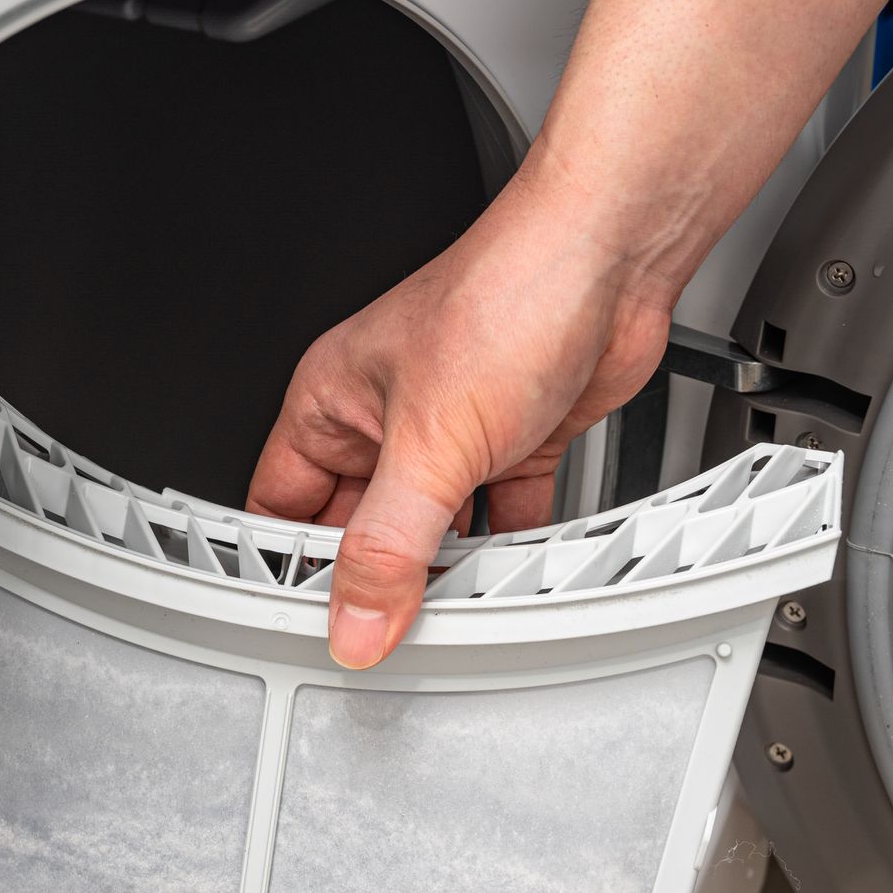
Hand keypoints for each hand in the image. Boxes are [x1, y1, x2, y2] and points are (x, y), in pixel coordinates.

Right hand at [246, 159, 675, 668]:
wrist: (612, 257)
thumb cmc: (507, 295)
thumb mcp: (430, 444)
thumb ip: (389, 545)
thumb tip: (356, 621)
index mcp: (331, 402)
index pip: (279, 508)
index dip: (285, 569)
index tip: (306, 627)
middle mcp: (384, 418)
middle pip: (356, 529)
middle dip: (371, 580)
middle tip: (381, 635)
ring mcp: (450, 432)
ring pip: (428, 529)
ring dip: (440, 570)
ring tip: (446, 616)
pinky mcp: (513, 442)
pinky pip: (495, 518)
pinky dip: (504, 551)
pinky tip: (508, 580)